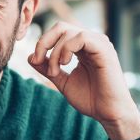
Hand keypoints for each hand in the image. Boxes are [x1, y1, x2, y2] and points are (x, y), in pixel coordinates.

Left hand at [28, 22, 139, 139]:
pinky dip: (67, 48)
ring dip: (55, 52)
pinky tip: (65, 64)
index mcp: (81, 48)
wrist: (108, 112)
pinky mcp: (104, 49)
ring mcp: (98, 43)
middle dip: (44, 42)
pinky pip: (81, 37)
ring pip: (68, 31)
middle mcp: (90, 42)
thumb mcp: (62, 82)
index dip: (42, 43)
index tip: (35, 61)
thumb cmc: (90, 99)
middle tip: (39, 60)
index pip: (58, 32)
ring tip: (55, 71)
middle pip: (61, 26)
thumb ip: (48, 69)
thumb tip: (30, 57)